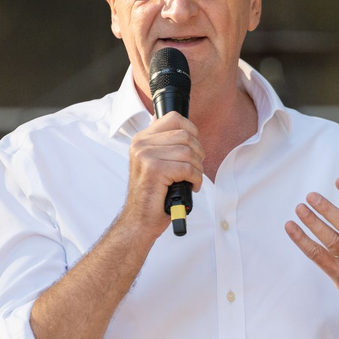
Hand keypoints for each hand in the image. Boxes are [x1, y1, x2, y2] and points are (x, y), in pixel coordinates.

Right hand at [121, 111, 204, 238]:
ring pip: (188, 152)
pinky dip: (195, 179)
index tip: (194, 148)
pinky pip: (187, 168)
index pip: (173, 118)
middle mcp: (141, 144)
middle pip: (185, 135)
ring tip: (192, 179)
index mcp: (142, 139)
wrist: (140, 219)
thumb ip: (168, 146)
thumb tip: (190, 134)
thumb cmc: (154, 194)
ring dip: (197, 169)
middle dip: (198, 154)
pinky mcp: (154, 169)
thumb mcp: (159, 163)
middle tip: (195, 169)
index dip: (191, 130)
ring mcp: (145, 155)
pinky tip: (191, 186)